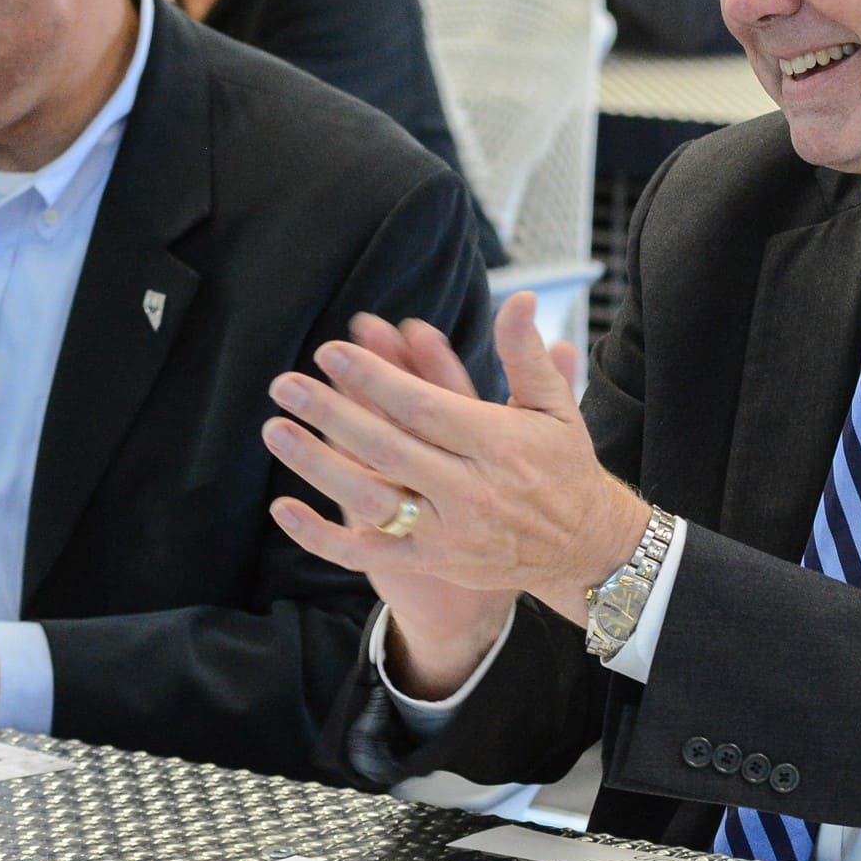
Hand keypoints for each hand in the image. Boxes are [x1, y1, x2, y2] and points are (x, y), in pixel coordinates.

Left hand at [265, 293, 650, 696]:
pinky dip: (322, 536)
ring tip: (276, 430)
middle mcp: (470, 490)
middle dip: (332, 414)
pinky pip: (368, 554)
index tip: (332, 351)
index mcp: (497, 444)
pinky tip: (284, 508)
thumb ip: (525, 354)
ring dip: (318, 465)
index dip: (375, 378)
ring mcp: (448, 532)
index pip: (424, 407)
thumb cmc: (563, 467)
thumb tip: (517, 298)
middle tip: (287, 385)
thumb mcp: (554, 407)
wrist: (584, 548)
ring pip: (371, 499)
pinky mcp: (433, 562)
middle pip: (388, 448)